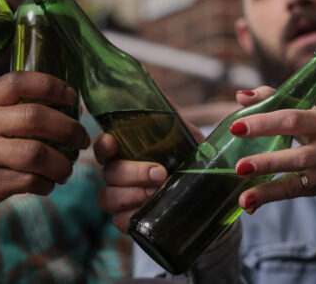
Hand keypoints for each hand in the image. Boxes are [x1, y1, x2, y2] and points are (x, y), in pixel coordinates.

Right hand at [0, 71, 89, 258]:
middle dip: (70, 129)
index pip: (19, 80)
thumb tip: (62, 105)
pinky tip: (47, 185)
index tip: (72, 98)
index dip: (52, 84)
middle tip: (83, 139)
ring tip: (67, 169)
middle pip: (36, 116)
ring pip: (38, 153)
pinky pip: (31, 181)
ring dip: (63, 164)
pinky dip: (47, 184)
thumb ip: (10, 110)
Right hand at [93, 112, 204, 232]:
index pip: (103, 147)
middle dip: (132, 173)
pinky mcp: (131, 222)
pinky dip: (132, 216)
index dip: (103, 145)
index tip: (112, 143)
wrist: (212, 199)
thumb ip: (170, 119)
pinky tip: (151, 211)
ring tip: (157, 193)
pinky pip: (118, 221)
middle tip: (160, 173)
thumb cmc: (195, 164)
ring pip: (107, 197)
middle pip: (108, 173)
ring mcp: (124, 200)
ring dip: (131, 194)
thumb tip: (155, 94)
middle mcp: (121, 175)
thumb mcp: (188, 139)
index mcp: (129, 152)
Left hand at [229, 87, 315, 212]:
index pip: (291, 120)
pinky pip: (295, 195)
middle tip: (239, 167)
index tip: (236, 127)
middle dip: (268, 163)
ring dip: (268, 192)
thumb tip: (241, 96)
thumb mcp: (306, 108)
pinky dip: (271, 199)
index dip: (264, 123)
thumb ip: (273, 99)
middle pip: (298, 157)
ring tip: (243, 198)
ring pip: (298, 183)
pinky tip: (250, 204)